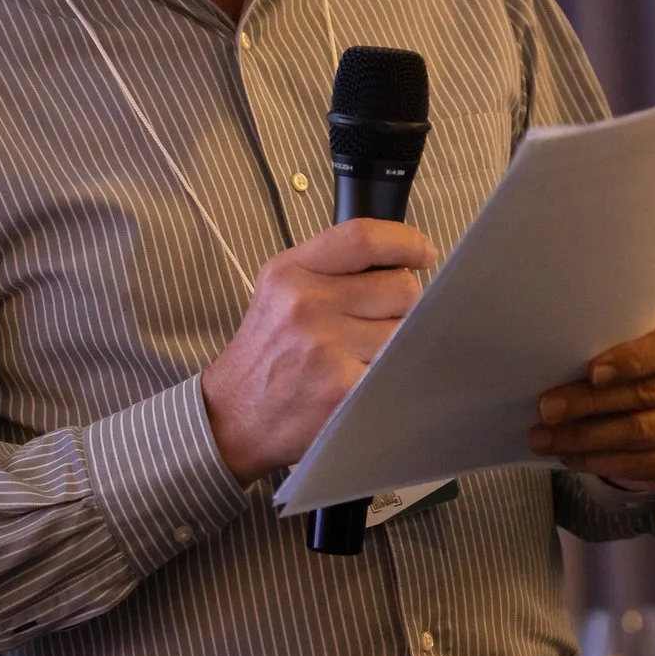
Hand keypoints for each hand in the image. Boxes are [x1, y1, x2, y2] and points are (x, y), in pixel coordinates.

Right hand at [200, 219, 438, 483]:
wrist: (231, 417)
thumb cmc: (267, 354)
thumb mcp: (281, 291)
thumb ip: (333, 270)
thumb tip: (403, 262)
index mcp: (291, 271)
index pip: (365, 238)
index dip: (406, 242)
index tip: (423, 255)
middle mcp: (306, 303)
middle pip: (402, 287)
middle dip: (401, 307)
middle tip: (374, 327)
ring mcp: (325, 347)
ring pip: (407, 331)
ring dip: (397, 345)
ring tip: (363, 358)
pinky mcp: (343, 387)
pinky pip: (398, 369)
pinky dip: (393, 377)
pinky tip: (367, 383)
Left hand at [528, 311, 654, 491]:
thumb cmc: (654, 347)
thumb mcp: (650, 329)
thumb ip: (622, 337)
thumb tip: (561, 359)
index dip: (631, 361)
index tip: (591, 373)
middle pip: (647, 396)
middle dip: (589, 404)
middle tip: (547, 409)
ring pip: (640, 434)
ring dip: (586, 439)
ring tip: (544, 438)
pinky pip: (642, 465)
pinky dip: (600, 462)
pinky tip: (569, 455)